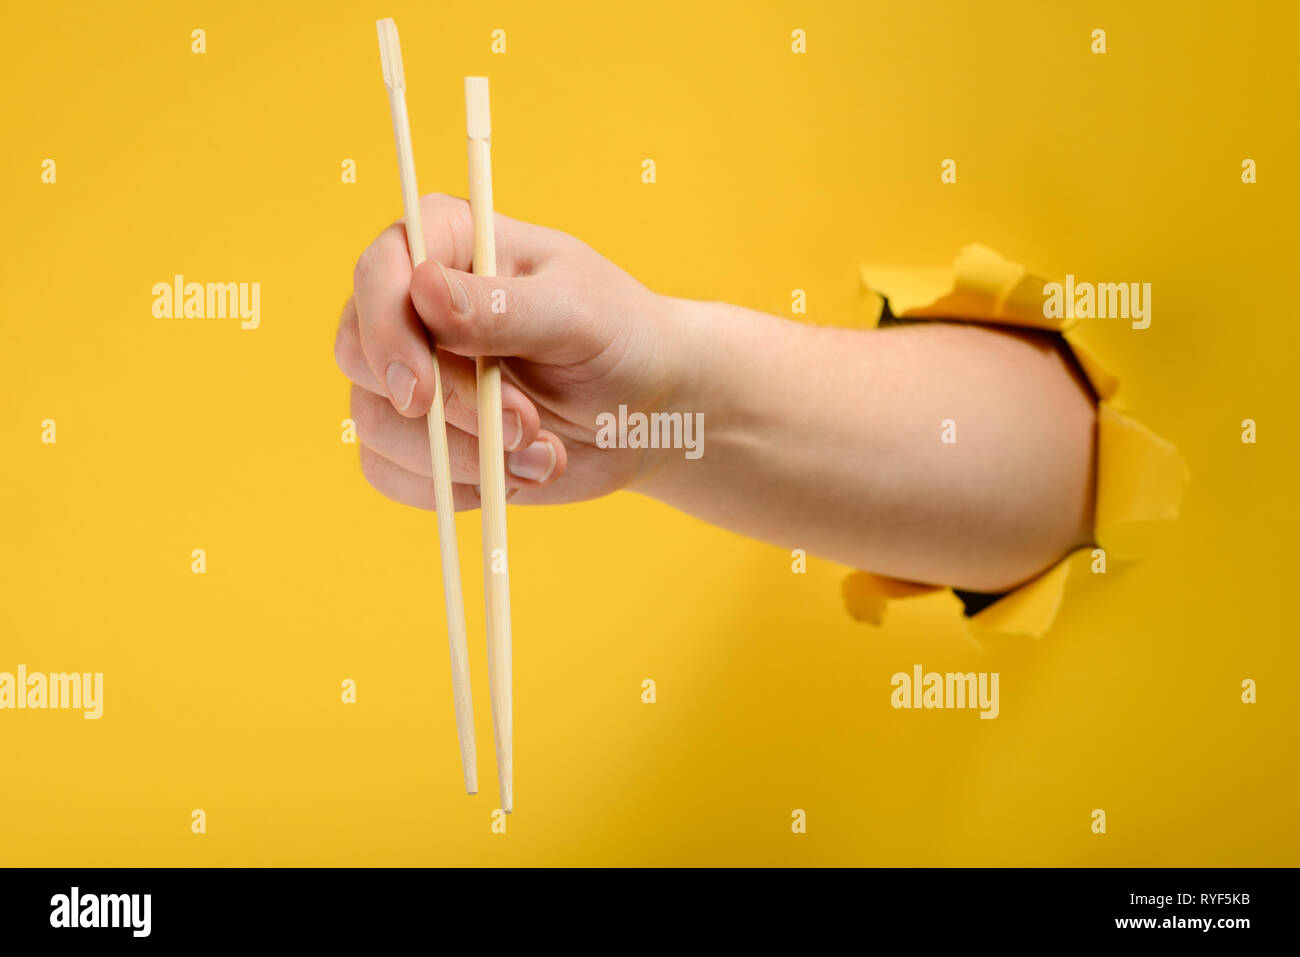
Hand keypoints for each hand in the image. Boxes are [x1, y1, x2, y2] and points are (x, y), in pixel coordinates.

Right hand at [334, 193, 683, 510]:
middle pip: (361, 353)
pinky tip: (514, 477)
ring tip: (544, 453)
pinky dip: (454, 486)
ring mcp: (410, 371)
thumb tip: (424, 290)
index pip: (378, 273)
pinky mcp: (417, 434)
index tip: (423, 393)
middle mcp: (413, 303)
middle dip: (444, 407)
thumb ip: (504, 307)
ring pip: (375, 422)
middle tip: (525, 426)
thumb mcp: (576, 314)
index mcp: (449, 241)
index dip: (386, 332)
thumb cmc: (618, 338)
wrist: (644, 411)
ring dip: (464, 455)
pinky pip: (389, 472)